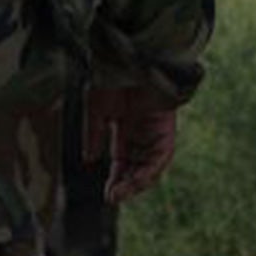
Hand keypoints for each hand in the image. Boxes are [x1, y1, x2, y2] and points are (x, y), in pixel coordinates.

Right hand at [85, 86, 180, 203]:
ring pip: (150, 165)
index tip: (107, 193)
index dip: (115, 177)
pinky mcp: (166, 129)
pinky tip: (135, 179)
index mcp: (124, 125)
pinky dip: (149, 170)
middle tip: (113, 197)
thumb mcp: (96, 110)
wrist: (128, 59)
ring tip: (121, 193)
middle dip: (126, 183)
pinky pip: (161, 156)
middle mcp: (142, 131)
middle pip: (138, 165)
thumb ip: (93, 135)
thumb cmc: (109, 78)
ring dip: (138, 182)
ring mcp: (155, 130)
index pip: (122, 159)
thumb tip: (89, 160)